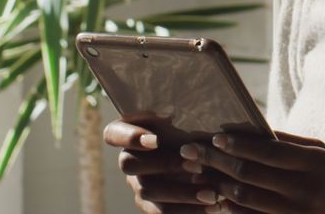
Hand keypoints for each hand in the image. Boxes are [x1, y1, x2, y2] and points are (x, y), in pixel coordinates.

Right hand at [104, 119, 222, 212]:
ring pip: (148, 191)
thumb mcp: (188, 125)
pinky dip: (188, 210)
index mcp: (129, 133)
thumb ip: (182, 124)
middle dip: (164, 165)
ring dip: (182, 193)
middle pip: (130, 164)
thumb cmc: (193, 134)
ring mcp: (136, 184)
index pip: (113, 134)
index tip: (155, 140)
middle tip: (196, 166)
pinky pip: (162, 212)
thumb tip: (179, 121)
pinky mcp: (149, 205)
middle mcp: (128, 159)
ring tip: (211, 194)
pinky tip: (212, 207)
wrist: (204, 161)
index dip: (129, 137)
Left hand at [179, 131, 324, 213]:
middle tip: (190, 152)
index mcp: (313, 163)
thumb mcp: (318, 152)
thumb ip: (286, 141)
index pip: (268, 152)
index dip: (239, 145)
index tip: (215, 137)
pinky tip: (214, 199)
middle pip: (250, 174)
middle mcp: (303, 190)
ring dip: (217, 186)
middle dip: (216, 162)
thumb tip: (249, 127)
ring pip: (245, 200)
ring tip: (197, 174)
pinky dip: (230, 209)